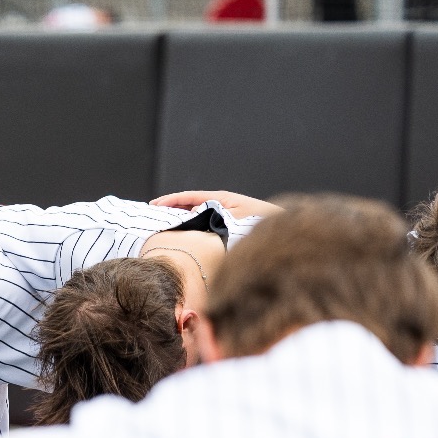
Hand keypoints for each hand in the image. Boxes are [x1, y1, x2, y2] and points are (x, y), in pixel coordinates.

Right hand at [152, 190, 283, 220]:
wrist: (284, 230)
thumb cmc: (262, 223)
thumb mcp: (234, 219)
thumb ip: (212, 215)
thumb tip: (191, 215)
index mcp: (221, 198)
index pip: (189, 197)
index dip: (170, 200)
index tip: (154, 205)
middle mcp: (222, 204)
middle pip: (191, 205)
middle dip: (172, 210)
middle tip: (153, 218)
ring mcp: (225, 214)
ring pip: (197, 216)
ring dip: (182, 221)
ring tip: (165, 229)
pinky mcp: (229, 226)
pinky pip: (205, 225)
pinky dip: (193, 229)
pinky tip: (187, 239)